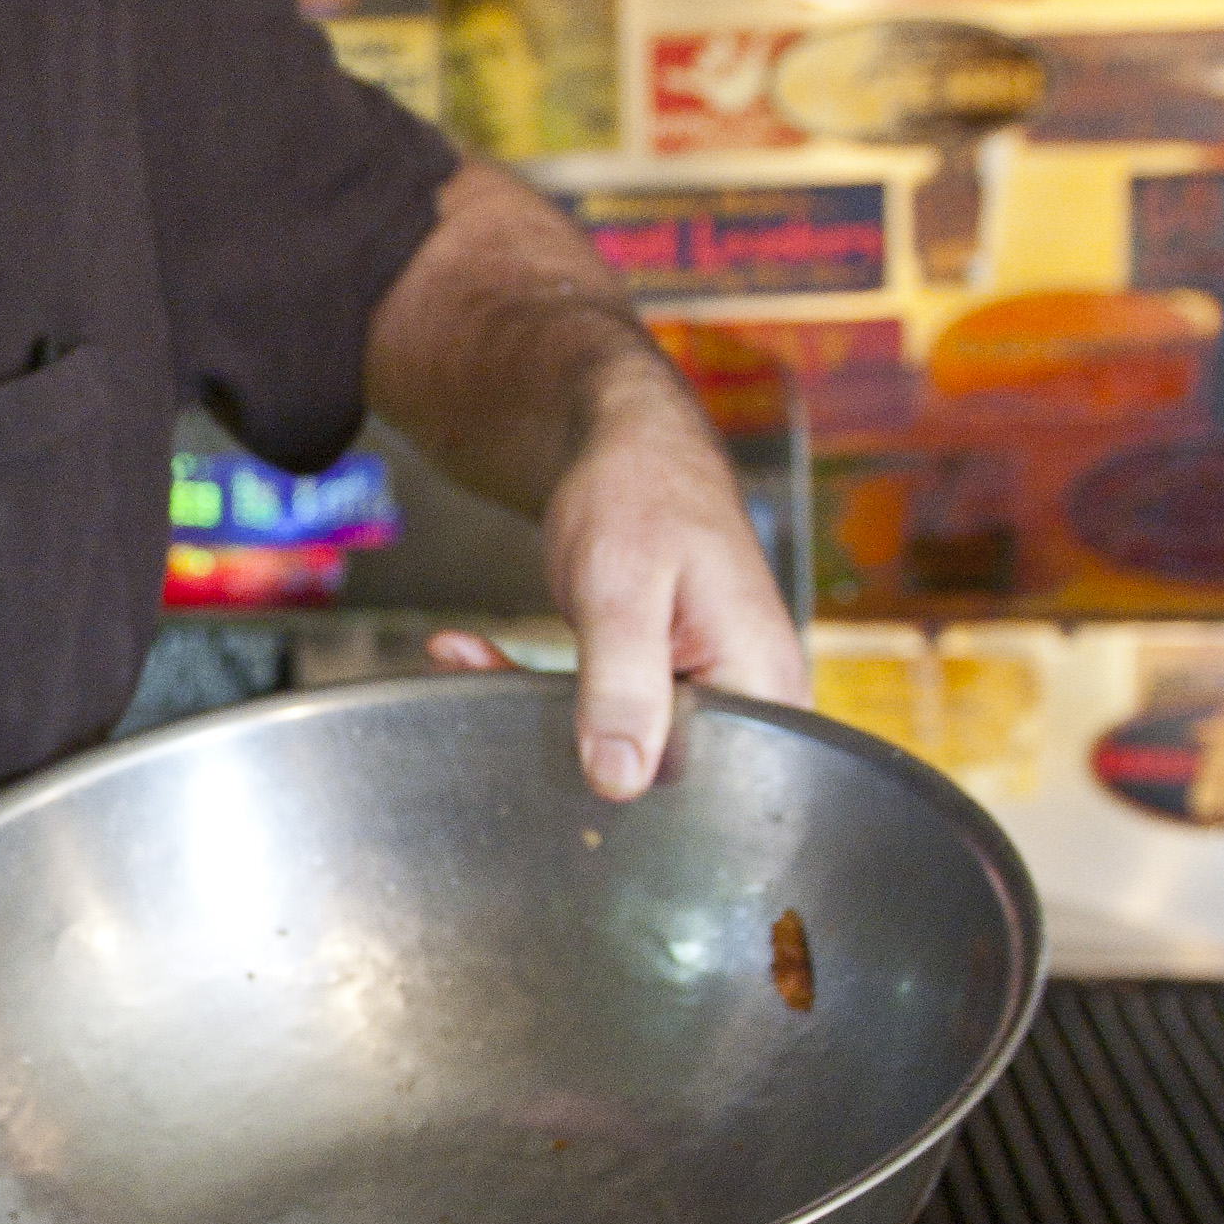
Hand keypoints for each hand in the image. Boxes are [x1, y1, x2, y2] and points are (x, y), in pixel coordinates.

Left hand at [435, 366, 804, 804]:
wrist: (632, 440)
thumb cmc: (641, 493)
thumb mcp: (621, 587)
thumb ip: (624, 684)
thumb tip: (621, 784)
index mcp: (762, 683)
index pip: (703, 779)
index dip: (618, 774)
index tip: (541, 734)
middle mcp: (748, 698)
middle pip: (656, 769)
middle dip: (559, 736)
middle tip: (478, 677)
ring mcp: (708, 693)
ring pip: (615, 742)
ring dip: (530, 705)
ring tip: (460, 652)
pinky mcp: (667, 684)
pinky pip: (600, 710)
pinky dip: (532, 685)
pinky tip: (469, 651)